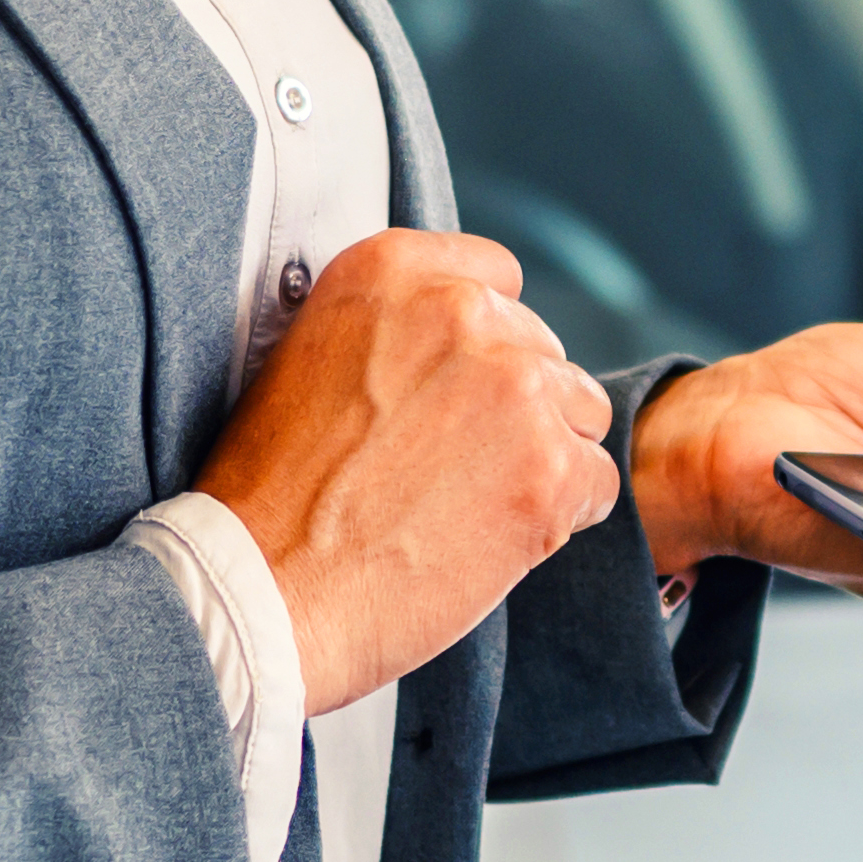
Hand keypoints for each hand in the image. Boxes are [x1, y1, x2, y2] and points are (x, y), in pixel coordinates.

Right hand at [207, 231, 623, 711]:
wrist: (264, 590)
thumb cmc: (273, 497)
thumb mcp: (310, 360)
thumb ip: (394, 330)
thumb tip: (457, 345)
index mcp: (391, 271)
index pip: (497, 276)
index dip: (488, 343)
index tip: (460, 387)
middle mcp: (459, 311)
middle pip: (543, 350)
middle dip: (513, 408)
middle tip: (448, 468)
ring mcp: (514, 386)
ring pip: (581, 412)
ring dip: (545, 458)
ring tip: (468, 505)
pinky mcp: (551, 468)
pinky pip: (598, 481)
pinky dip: (561, 517)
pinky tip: (492, 539)